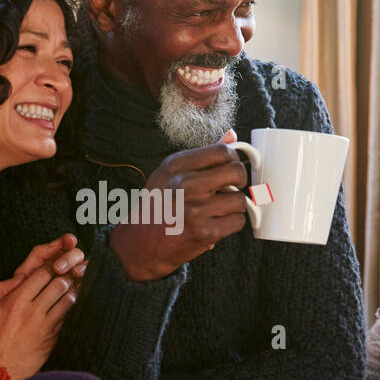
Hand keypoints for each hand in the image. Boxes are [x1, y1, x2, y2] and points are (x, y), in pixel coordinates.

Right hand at [0, 234, 84, 379]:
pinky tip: (69, 307)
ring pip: (68, 301)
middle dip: (65, 276)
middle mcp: (32, 312)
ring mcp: (45, 327)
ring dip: (72, 292)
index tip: (53, 266)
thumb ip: (2, 290)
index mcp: (16, 301)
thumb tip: (20, 277)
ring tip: (72, 287)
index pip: (41, 274)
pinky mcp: (52, 340)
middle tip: (67, 274)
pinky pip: (66, 319)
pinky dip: (69, 311)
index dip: (50, 266)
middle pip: (59, 284)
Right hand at [109, 129, 249, 280]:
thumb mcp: (169, 174)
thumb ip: (201, 156)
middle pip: (236, 171)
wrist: (139, 245)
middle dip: (240, 181)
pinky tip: (217, 223)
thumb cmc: (156, 207)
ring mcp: (194, 209)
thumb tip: (231, 135)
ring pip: (239, 199)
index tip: (229, 168)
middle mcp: (184, 184)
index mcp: (176, 166)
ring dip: (234, 206)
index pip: (222, 151)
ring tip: (218, 210)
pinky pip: (237, 221)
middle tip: (231, 188)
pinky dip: (231, 224)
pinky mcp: (204, 232)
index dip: (233, 159)